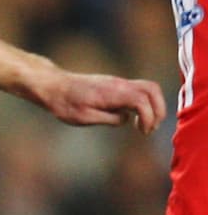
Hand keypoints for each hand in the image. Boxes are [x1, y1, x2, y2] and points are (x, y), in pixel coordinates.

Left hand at [41, 71, 165, 132]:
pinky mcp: (115, 85)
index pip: (143, 100)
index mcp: (113, 92)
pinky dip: (144, 104)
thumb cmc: (66, 104)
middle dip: (158, 110)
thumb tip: (126, 119)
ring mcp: (118, 83)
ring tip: (144, 125)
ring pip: (148, 88)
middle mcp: (119, 84)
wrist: (55, 87)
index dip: (149, 117)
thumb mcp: (85, 118)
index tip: (143, 132)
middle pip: (152, 89)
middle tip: (149, 129)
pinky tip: (133, 118)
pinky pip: (138, 90)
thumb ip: (109, 119)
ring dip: (153, 106)